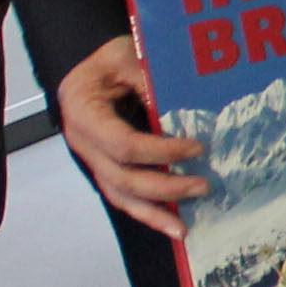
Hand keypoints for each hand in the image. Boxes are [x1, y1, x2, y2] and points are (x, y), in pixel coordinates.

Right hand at [57, 33, 203, 238]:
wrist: (86, 67)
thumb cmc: (107, 60)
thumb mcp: (127, 57)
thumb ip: (149, 83)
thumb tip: (182, 111)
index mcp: (84, 113)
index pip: (123, 144)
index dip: (160, 151)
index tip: (195, 148)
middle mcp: (83, 143)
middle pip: (121, 178)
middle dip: (164, 187)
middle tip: (202, 186)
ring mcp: (92, 159)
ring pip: (119, 196)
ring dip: (153, 213)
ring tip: (183, 229)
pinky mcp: (103, 168)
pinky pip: (122, 196)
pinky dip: (147, 212)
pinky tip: (171, 224)